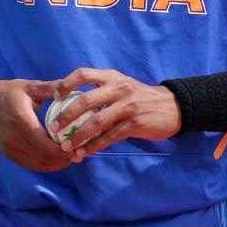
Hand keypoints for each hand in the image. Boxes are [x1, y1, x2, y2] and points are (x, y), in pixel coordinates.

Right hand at [0, 78, 71, 170]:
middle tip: (81, 152)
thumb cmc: (9, 93)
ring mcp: (10, 148)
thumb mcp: (30, 87)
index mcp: (21, 120)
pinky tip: (59, 159)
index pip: (46, 144)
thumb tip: (72, 87)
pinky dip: (47, 165)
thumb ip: (51, 88)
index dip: (64, 149)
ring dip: (58, 164)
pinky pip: (32, 165)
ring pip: (39, 164)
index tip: (79, 146)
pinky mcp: (9, 154)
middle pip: (44, 157)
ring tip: (73, 157)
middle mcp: (14, 138)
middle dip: (65, 158)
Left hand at [49, 67, 181, 160]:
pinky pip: (109, 137)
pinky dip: (94, 146)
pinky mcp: (134, 123)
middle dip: (66, 116)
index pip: (83, 74)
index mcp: (112, 77)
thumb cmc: (141, 98)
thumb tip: (73, 105)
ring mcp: (127, 106)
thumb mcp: (122, 86)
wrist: (173, 107)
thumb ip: (102, 92)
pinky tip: (84, 153)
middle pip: (85, 100)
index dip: (66, 84)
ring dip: (78, 136)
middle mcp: (119, 88)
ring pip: (96, 122)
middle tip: (54, 128)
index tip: (55, 97)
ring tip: (66, 147)